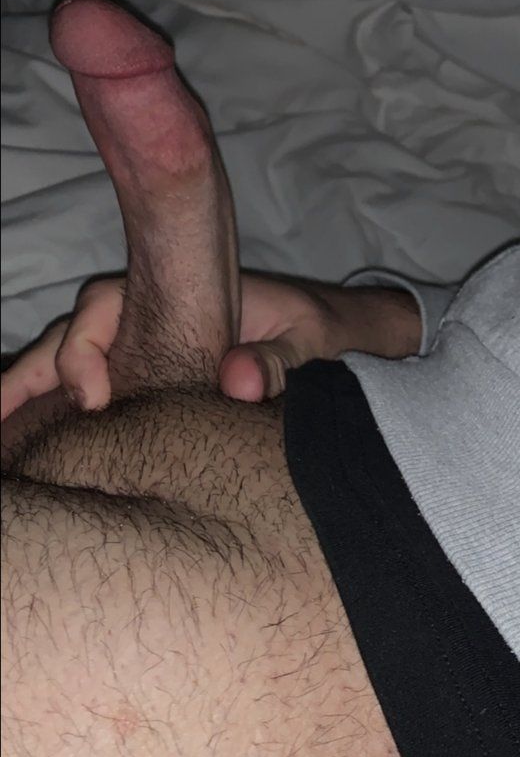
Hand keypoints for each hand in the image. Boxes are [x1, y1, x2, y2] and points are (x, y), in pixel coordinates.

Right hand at [1, 272, 419, 418]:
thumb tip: (235, 379)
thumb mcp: (312, 339)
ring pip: (74, 367)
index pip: (105, 304)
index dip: (84, 348)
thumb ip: (282, 360)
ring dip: (30, 400)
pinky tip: (35, 459)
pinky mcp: (156, 386)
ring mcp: (149, 354)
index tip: (93, 399)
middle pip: (72, 336)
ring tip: (4, 452)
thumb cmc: (325, 330)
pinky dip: (60, 420)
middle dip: (25, 375)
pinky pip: (98, 398)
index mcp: (183, 297)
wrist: (343, 339)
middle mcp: (154, 320)